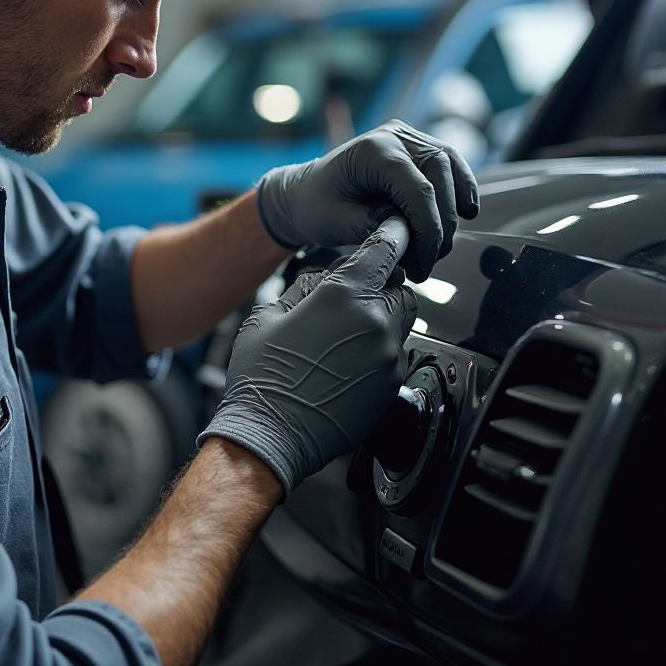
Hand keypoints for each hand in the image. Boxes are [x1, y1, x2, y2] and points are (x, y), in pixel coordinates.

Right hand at [197, 217, 417, 494]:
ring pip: (402, 322)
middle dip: (383, 285)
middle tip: (355, 296)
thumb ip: (304, 289)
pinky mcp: (391, 387)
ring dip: (383, 319)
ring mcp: (387, 357)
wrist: (270, 434)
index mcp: (344, 296)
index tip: (393, 231)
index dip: (389, 236)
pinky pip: (396, 356)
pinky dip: (380, 352)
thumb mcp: (268, 316)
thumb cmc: (262, 376)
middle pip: (401, 287)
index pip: (382, 250)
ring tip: (348, 334)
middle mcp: (375, 323)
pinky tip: (348, 364)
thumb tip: (323, 280)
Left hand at [257, 119, 479, 281]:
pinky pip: (448, 165)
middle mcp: (393, 136)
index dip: (428, 231)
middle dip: (442, 224)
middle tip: (429, 260)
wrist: (304, 192)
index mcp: (372, 150)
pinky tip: (464, 214)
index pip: (417, 190)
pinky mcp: (415, 147)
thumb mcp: (337, 223)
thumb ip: (376, 227)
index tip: (424, 264)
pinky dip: (458, 189)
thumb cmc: (315, 207)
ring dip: (454, 207)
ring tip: (441, 245)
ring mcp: (406, 137)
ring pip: (450, 166)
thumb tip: (412, 236)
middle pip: (440, 176)